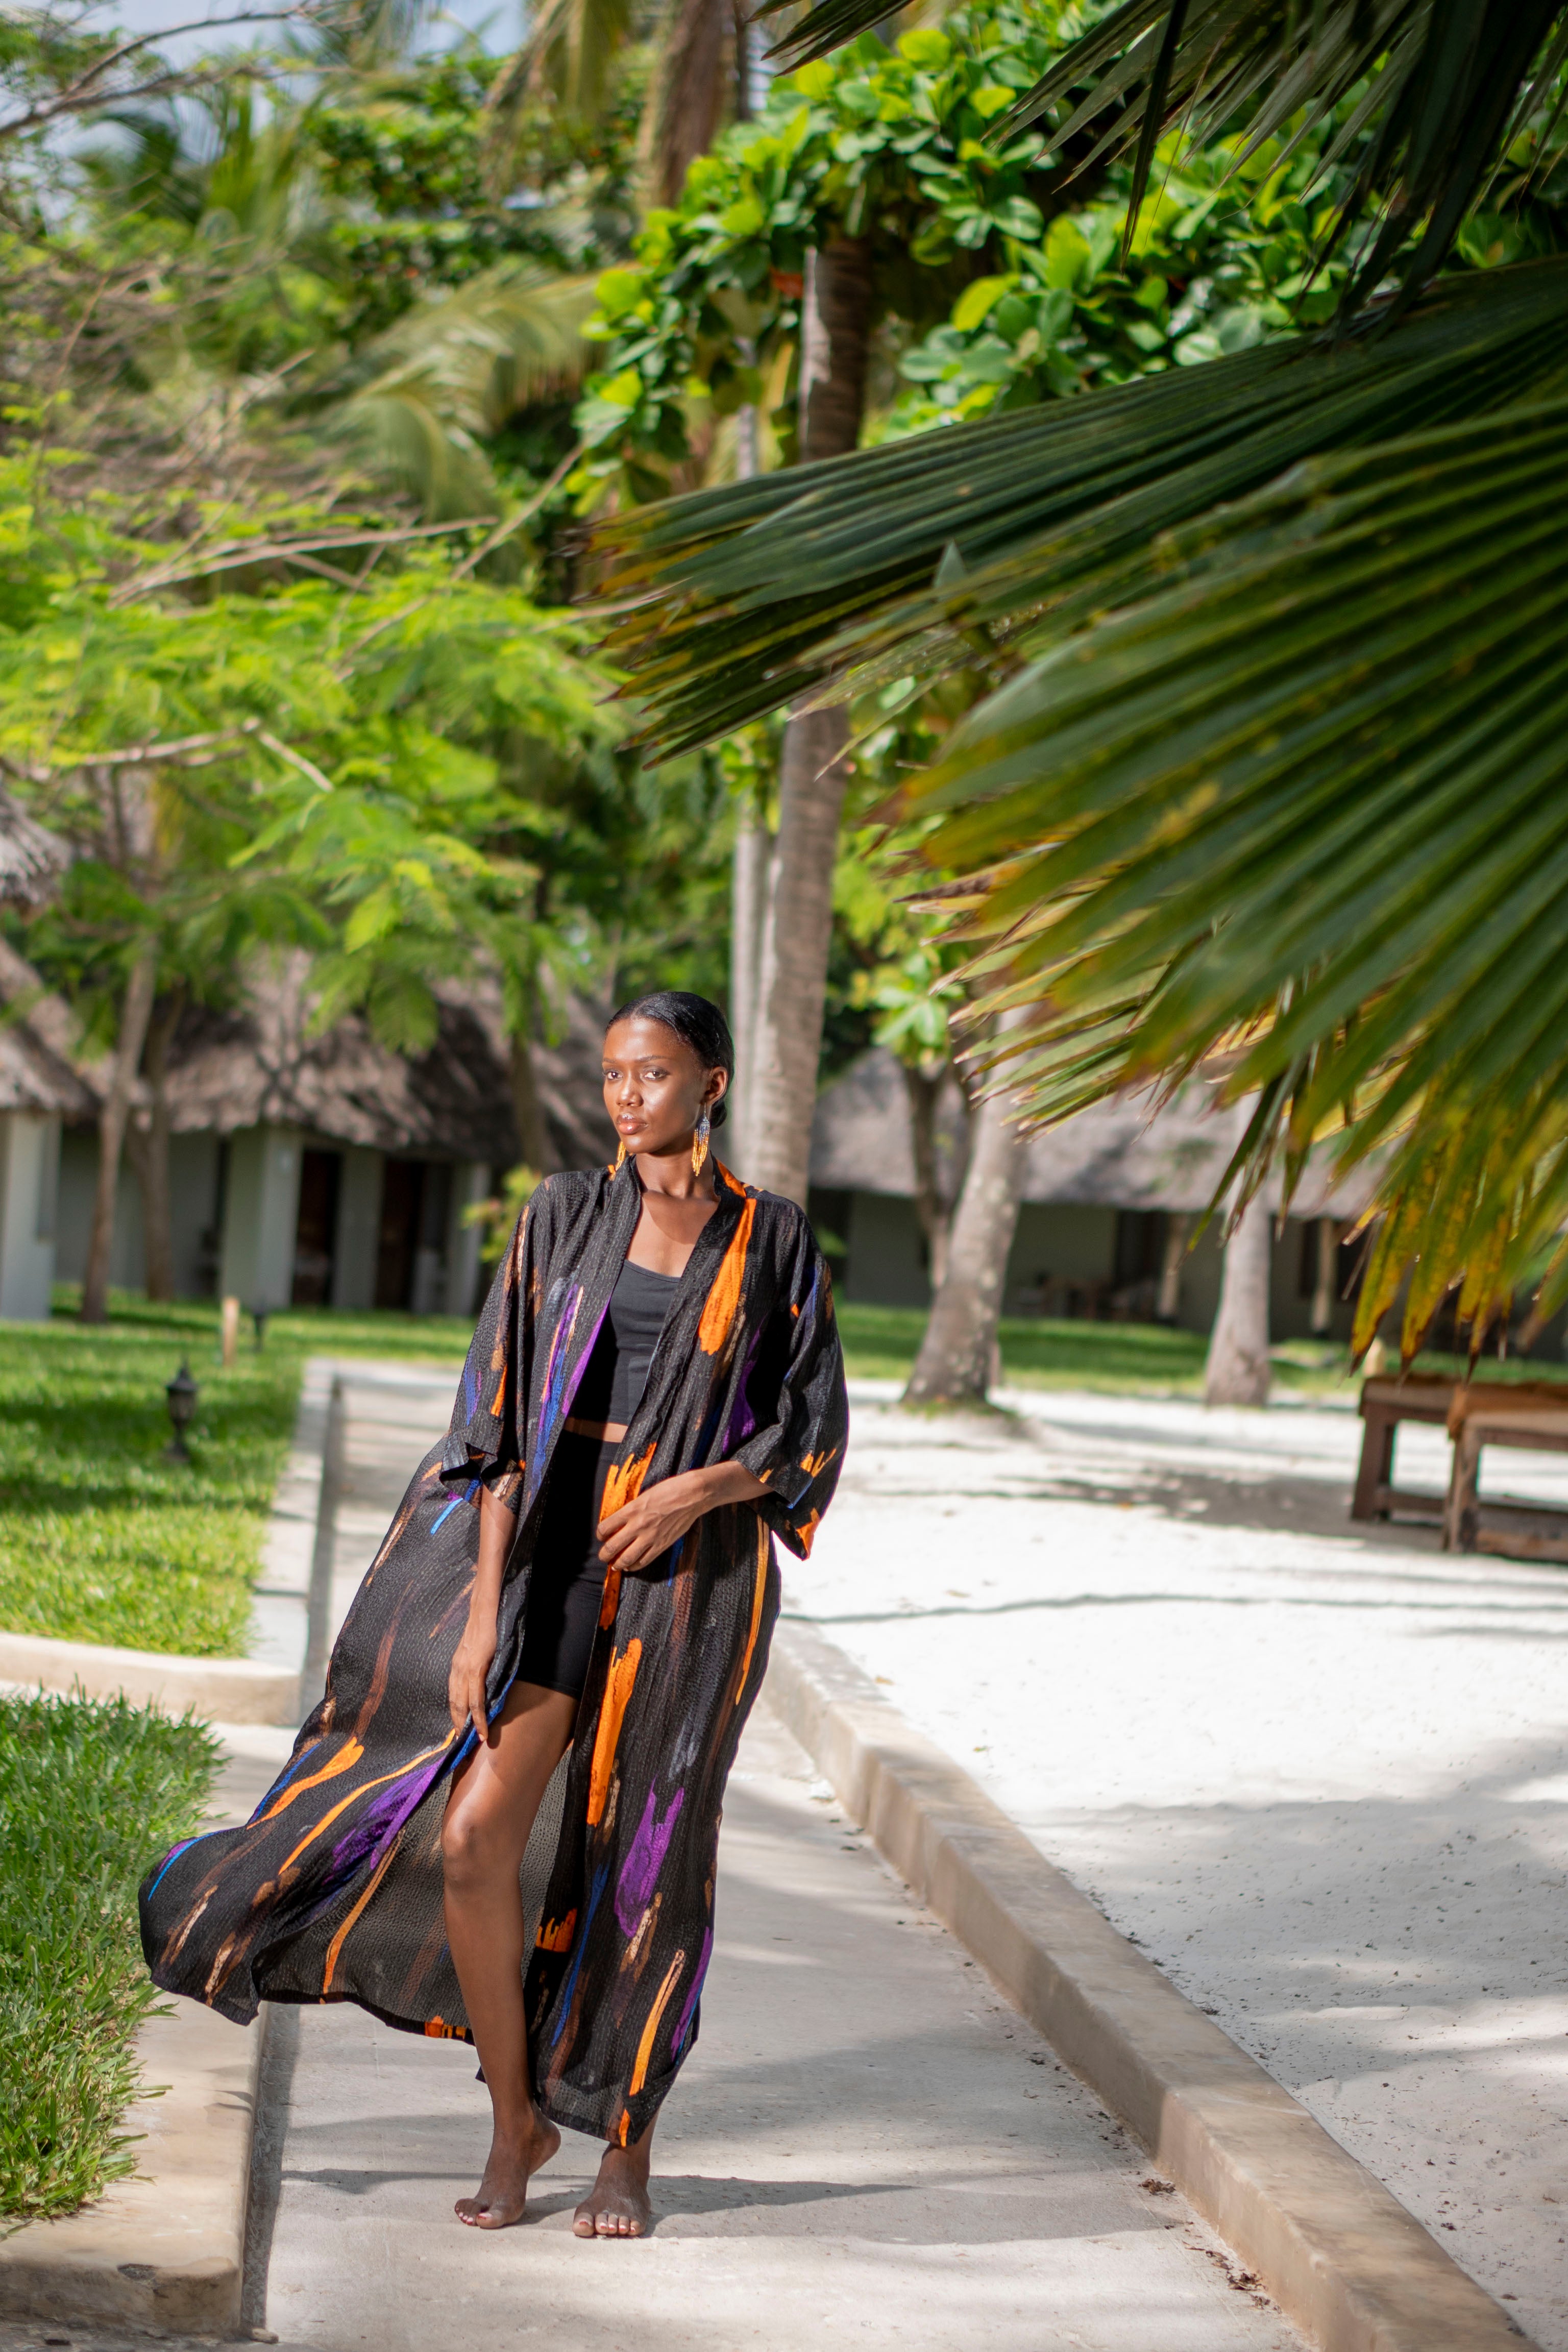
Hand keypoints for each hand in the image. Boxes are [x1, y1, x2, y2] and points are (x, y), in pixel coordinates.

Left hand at [448, 1610, 496, 1741]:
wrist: (486, 1605)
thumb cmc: (487, 1624)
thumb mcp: (479, 1648)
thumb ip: (479, 1664)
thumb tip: (486, 1681)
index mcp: (457, 1665)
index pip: (453, 1696)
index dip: (457, 1716)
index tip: (462, 1732)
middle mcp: (456, 1669)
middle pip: (454, 1705)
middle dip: (459, 1726)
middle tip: (466, 1745)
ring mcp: (464, 1668)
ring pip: (463, 1705)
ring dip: (469, 1725)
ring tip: (476, 1741)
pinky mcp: (475, 1667)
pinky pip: (476, 1698)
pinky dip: (478, 1716)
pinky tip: (482, 1728)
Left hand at [597, 1459, 766, 1574]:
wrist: (692, 1495)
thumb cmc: (669, 1490)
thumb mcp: (644, 1496)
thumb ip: (631, 1510)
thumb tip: (621, 1522)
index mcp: (631, 1510)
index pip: (605, 1527)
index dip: (600, 1534)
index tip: (602, 1536)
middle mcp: (637, 1525)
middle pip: (612, 1546)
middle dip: (604, 1554)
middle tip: (603, 1556)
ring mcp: (650, 1537)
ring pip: (626, 1558)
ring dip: (617, 1564)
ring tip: (615, 1565)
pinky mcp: (662, 1545)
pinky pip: (644, 1561)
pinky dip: (634, 1566)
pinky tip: (631, 1565)